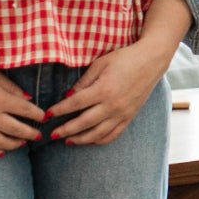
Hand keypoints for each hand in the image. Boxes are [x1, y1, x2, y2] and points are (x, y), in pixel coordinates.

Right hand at [0, 59, 47, 159]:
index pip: (26, 111)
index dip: (38, 115)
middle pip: (18, 130)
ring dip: (15, 144)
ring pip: (2, 143)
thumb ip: (11, 88)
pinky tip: (1, 153)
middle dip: (31, 133)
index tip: (43, 117)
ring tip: (21, 143)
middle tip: (38, 136)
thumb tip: (28, 100)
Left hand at [45, 42, 172, 146]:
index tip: (47, 115)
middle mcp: (112, 105)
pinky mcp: (130, 117)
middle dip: (65, 130)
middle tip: (52, 135)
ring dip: (81, 139)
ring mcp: (122, 114)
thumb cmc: (124, 58)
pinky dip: (100, 140)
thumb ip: (84, 82)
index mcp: (103, 90)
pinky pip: (113, 134)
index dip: (59, 110)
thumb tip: (69, 97)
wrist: (151, 61)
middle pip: (83, 123)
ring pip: (98, 133)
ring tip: (68, 140)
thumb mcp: (100, 64)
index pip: (75, 104)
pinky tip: (90, 140)